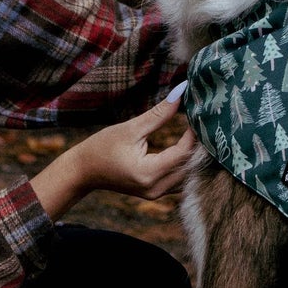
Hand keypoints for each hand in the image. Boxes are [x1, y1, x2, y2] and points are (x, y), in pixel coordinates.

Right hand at [28, 90, 194, 221]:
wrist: (83, 171)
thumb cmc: (102, 147)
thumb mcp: (130, 128)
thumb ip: (159, 113)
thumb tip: (181, 93)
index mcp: (148, 173)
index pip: (183, 153)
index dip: (193, 134)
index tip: (198, 116)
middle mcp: (155, 188)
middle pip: (189, 167)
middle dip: (198, 146)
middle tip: (204, 125)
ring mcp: (156, 194)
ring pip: (187, 177)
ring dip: (193, 157)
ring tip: (199, 135)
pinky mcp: (155, 193)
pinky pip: (178, 181)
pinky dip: (184, 164)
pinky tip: (188, 148)